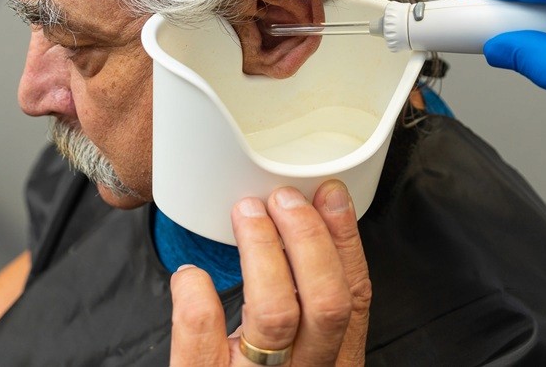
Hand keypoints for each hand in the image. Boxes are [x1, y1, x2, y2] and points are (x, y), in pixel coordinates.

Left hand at [170, 181, 369, 365]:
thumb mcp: (299, 357)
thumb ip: (304, 310)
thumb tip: (299, 231)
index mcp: (332, 366)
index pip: (354, 299)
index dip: (345, 241)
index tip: (329, 195)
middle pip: (326, 303)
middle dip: (307, 238)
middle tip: (281, 199)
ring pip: (276, 315)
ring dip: (262, 252)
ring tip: (245, 215)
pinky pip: (203, 347)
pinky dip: (198, 303)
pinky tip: (191, 275)